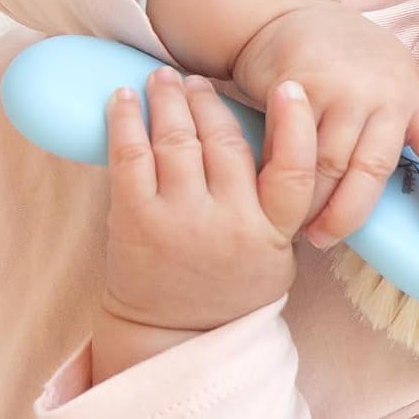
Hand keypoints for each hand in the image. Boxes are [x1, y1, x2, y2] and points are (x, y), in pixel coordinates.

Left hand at [99, 66, 315, 332]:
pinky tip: (124, 98)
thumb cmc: (230, 290)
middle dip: (209, 101)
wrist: (173, 338)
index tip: (290, 87)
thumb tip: (281, 140)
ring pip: (178, 141)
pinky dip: (126, 121)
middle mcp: (229, 223)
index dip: (294, 124)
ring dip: (169, 101)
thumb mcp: (275, 255)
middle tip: (198, 81)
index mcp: (271, 231)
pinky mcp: (135, 221)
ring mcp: (181, 221)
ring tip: (164, 80)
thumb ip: (279, 206)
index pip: (295, 169)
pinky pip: (130, 157)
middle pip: (224, 142)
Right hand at [230, 0, 418, 247]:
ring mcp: (340, 88)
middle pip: (372, 171)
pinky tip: (273, 193)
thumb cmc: (346, 53)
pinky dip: (282, 178)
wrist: (284, 12)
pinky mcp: (296, 88)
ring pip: (328, 166)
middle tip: (327, 239)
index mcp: (412, 93)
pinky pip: (291, 149)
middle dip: (348, 214)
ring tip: (298, 224)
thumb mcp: (396, 73)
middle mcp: (383, 91)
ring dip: (310, 203)